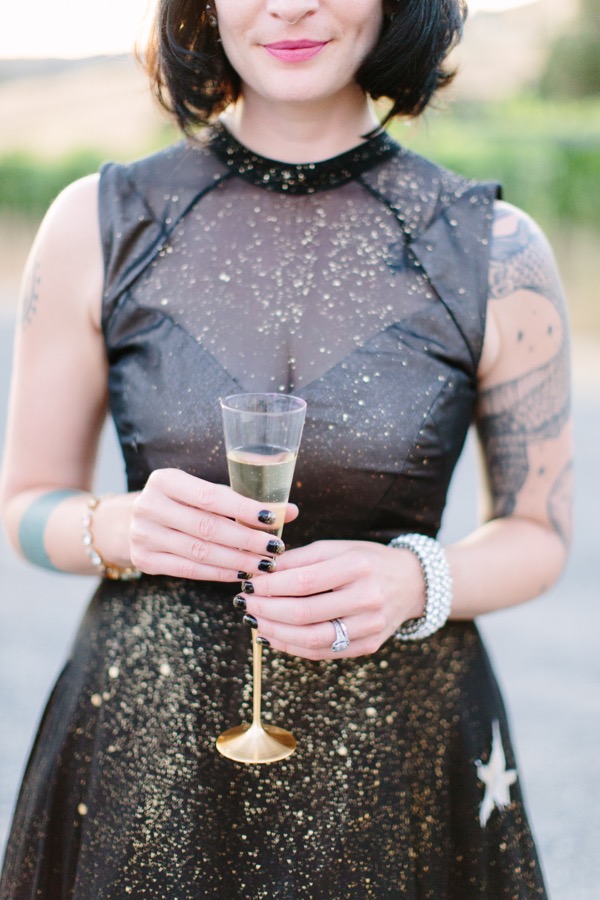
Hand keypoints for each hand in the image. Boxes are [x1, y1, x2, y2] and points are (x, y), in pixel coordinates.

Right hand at [129, 468, 297, 580]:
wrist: (130, 523)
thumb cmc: (181, 504)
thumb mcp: (204, 493)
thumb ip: (242, 501)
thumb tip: (290, 511)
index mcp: (165, 480)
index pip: (211, 496)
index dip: (244, 509)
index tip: (274, 518)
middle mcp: (149, 506)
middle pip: (207, 527)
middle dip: (246, 539)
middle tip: (275, 548)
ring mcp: (142, 535)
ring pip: (200, 552)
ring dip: (237, 561)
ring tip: (264, 564)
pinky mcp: (144, 560)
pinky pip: (189, 570)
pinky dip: (219, 573)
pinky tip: (242, 573)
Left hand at [238, 540, 425, 658]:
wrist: (412, 582)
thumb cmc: (367, 560)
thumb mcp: (338, 547)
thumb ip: (301, 559)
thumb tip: (262, 572)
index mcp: (358, 566)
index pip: (303, 581)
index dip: (270, 586)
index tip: (248, 584)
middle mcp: (367, 598)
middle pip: (305, 613)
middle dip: (267, 610)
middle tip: (245, 604)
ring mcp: (370, 626)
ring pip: (312, 639)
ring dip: (275, 632)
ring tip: (254, 622)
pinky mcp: (369, 646)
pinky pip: (323, 652)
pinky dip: (293, 647)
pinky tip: (274, 636)